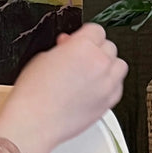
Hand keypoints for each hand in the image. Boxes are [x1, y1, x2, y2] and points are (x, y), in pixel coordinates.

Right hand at [0, 24, 127, 152]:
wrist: (34, 122)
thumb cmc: (32, 95)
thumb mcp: (41, 59)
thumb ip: (62, 49)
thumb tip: (69, 46)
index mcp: (82, 47)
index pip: (95, 30)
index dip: (84, 36)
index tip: (78, 42)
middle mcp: (99, 63)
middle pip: (109, 46)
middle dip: (95, 51)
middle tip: (79, 60)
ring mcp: (107, 83)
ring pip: (119, 66)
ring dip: (107, 67)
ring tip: (89, 74)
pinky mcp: (109, 102)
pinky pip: (118, 86)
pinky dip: (109, 85)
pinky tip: (91, 89)